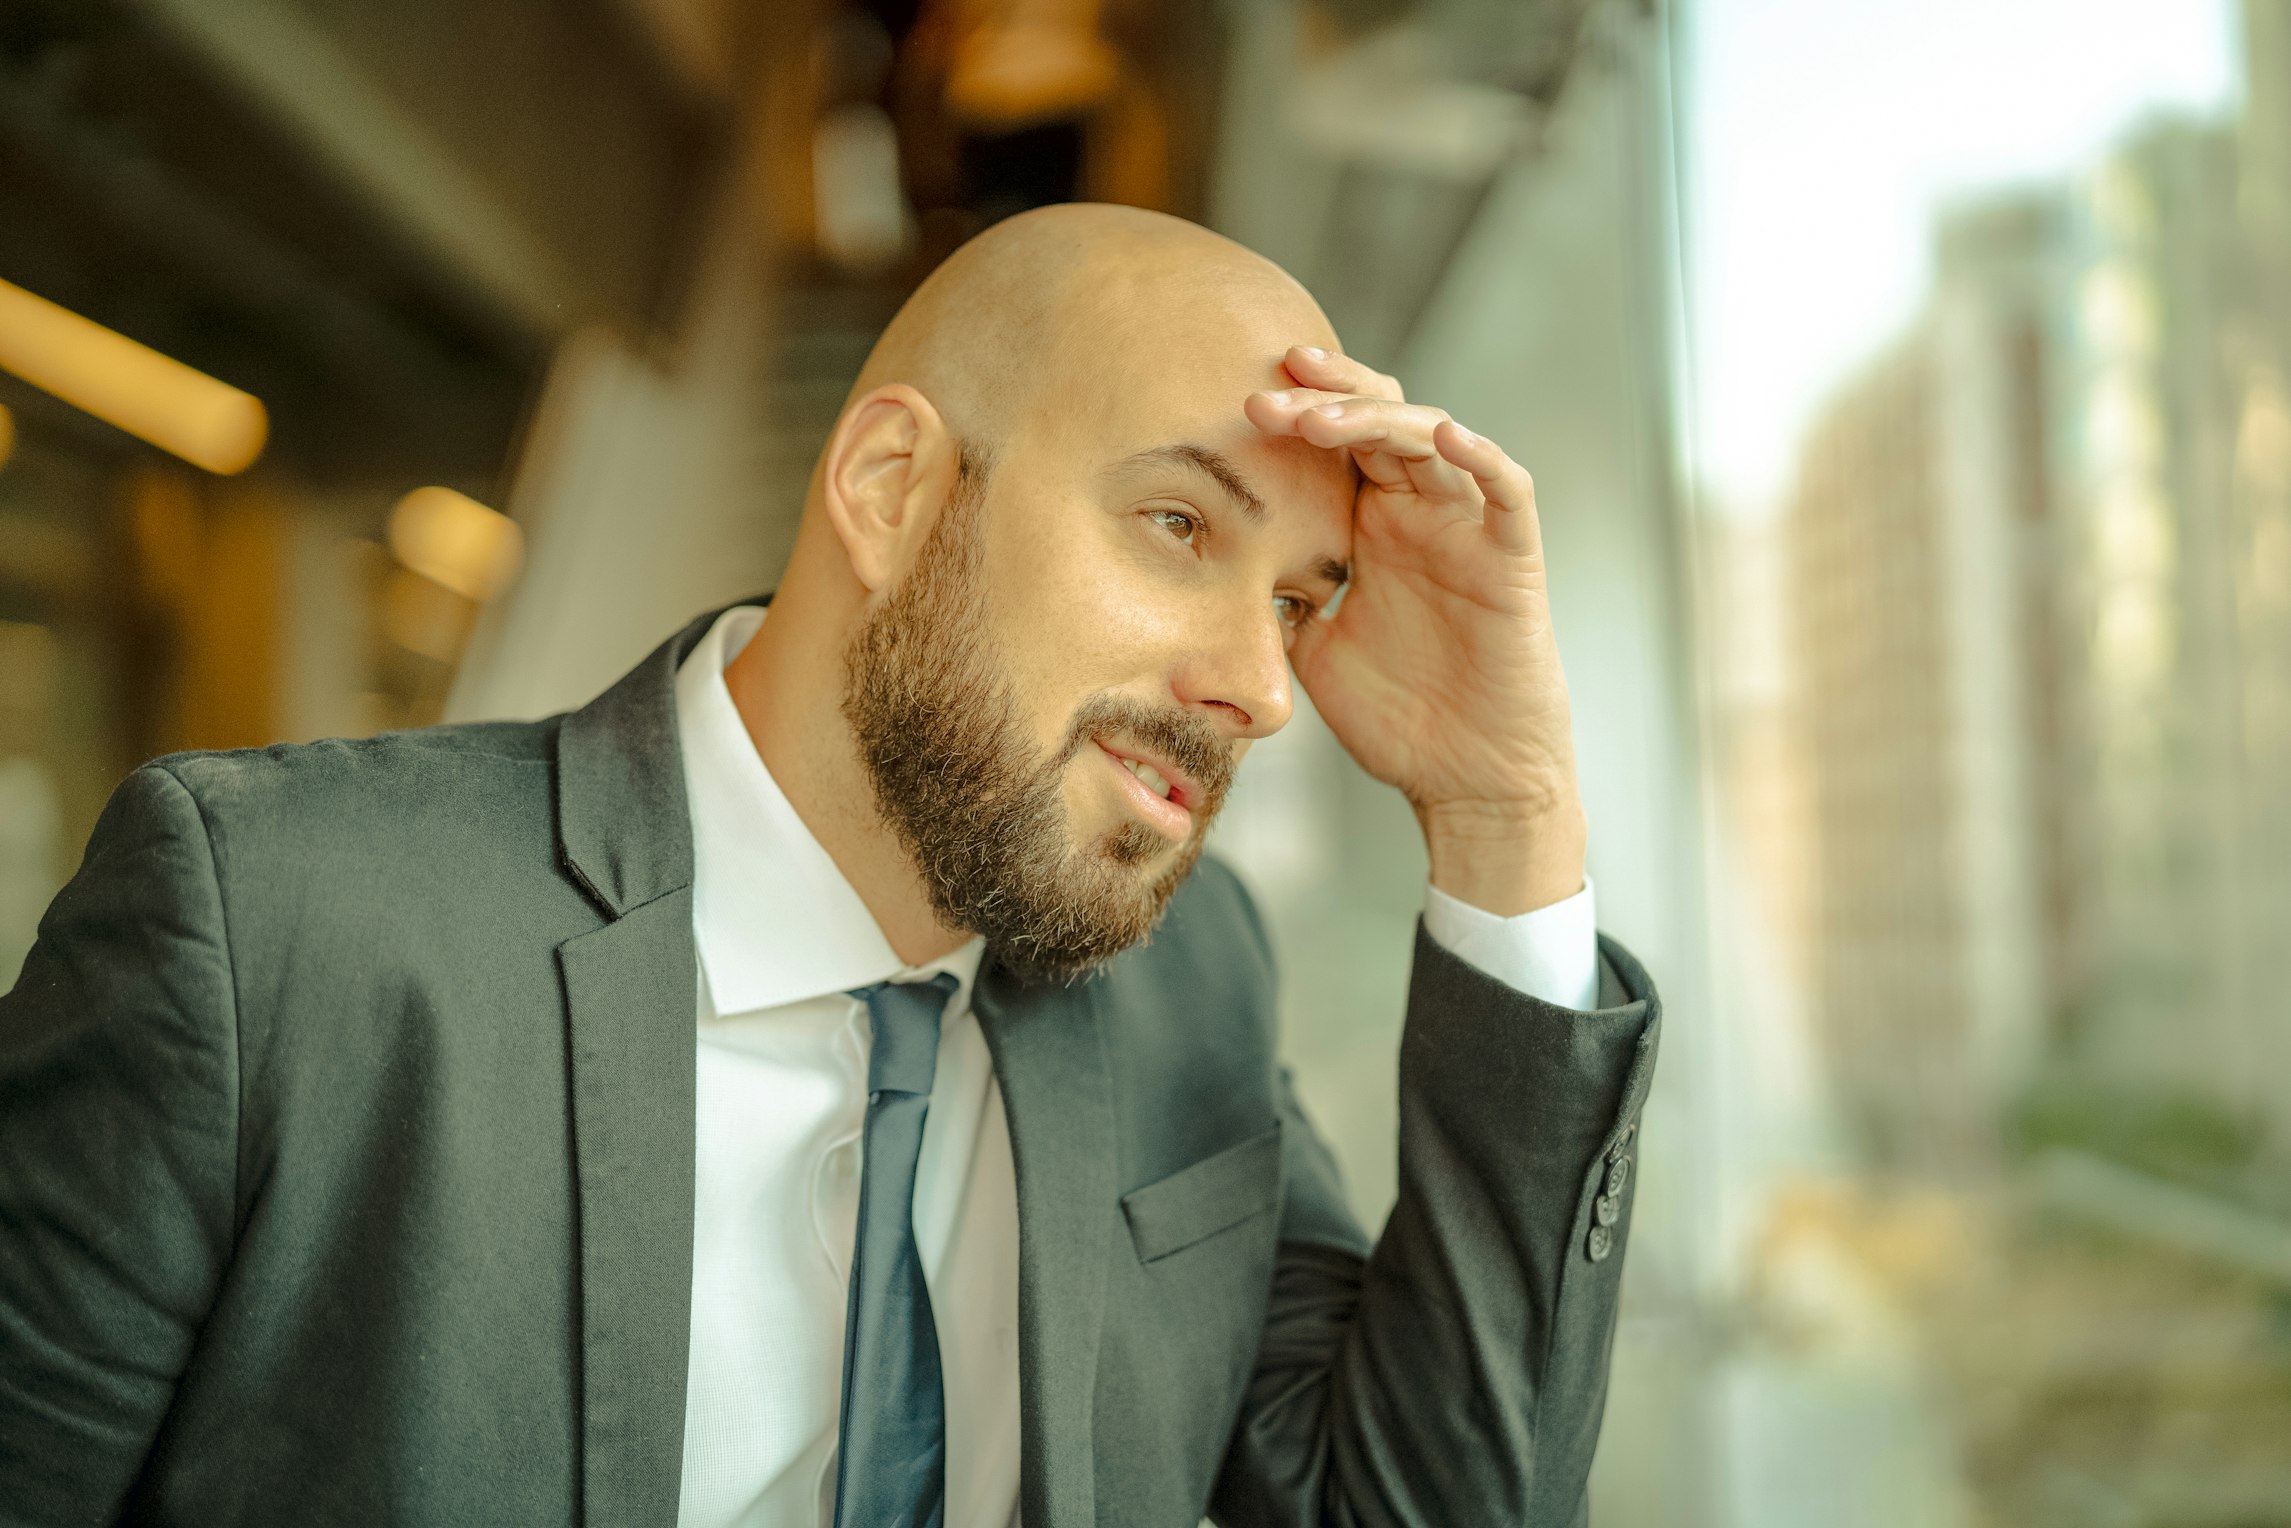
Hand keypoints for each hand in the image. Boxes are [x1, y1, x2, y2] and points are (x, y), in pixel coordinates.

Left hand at [1245, 346, 1583, 915]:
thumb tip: (1212, 576)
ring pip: (1433, 439)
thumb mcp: (1313, 651)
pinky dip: (1483, 458)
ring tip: (1321, 416)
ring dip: (1378, 417)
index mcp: (1373, 528)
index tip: (1239, 398)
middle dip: (1324, 398)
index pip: (1338, 442)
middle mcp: (1421, 515)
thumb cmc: (1400, 720)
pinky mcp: (1512, 561)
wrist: (1466, 782)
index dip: (1298, 411)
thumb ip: (1277, 603)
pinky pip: (1509, 493)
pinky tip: (1446, 436)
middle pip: (1380, 419)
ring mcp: (1468, 532)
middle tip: (1266, 391)